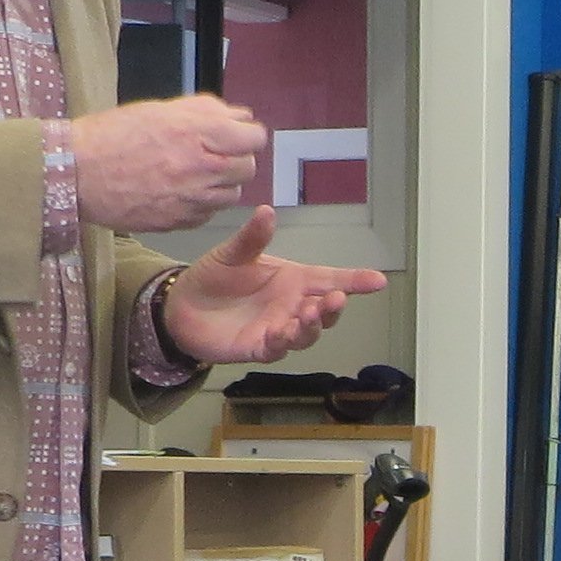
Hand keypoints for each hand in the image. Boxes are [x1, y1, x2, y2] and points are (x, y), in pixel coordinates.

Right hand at [73, 93, 265, 231]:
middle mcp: (203, 166)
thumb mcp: (161, 110)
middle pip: (248, 168)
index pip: (254, 138)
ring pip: (232, 195)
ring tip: (192, 174)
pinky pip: (208, 214)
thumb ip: (205, 111)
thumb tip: (239, 116)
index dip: (246, 136)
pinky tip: (178, 192)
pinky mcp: (181, 221)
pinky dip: (201, 204)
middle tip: (212, 155)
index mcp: (200, 131)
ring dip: (220, 184)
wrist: (77, 172)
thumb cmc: (114, 135)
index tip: (235, 136)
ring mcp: (193, 198)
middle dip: (235, 160)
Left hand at [158, 211, 387, 365]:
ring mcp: (278, 328)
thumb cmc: (214, 277)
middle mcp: (292, 305)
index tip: (378, 281)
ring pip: (307, 334)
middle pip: (325, 311)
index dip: (356, 281)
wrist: (182, 305)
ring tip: (309, 313)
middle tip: (336, 298)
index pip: (330, 279)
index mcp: (292, 279)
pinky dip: (282, 341)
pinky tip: (281, 331)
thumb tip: (266, 211)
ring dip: (313, 326)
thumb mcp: (232, 253)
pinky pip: (278, 349)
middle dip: (334, 307)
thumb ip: (252, 238)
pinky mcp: (259, 347)